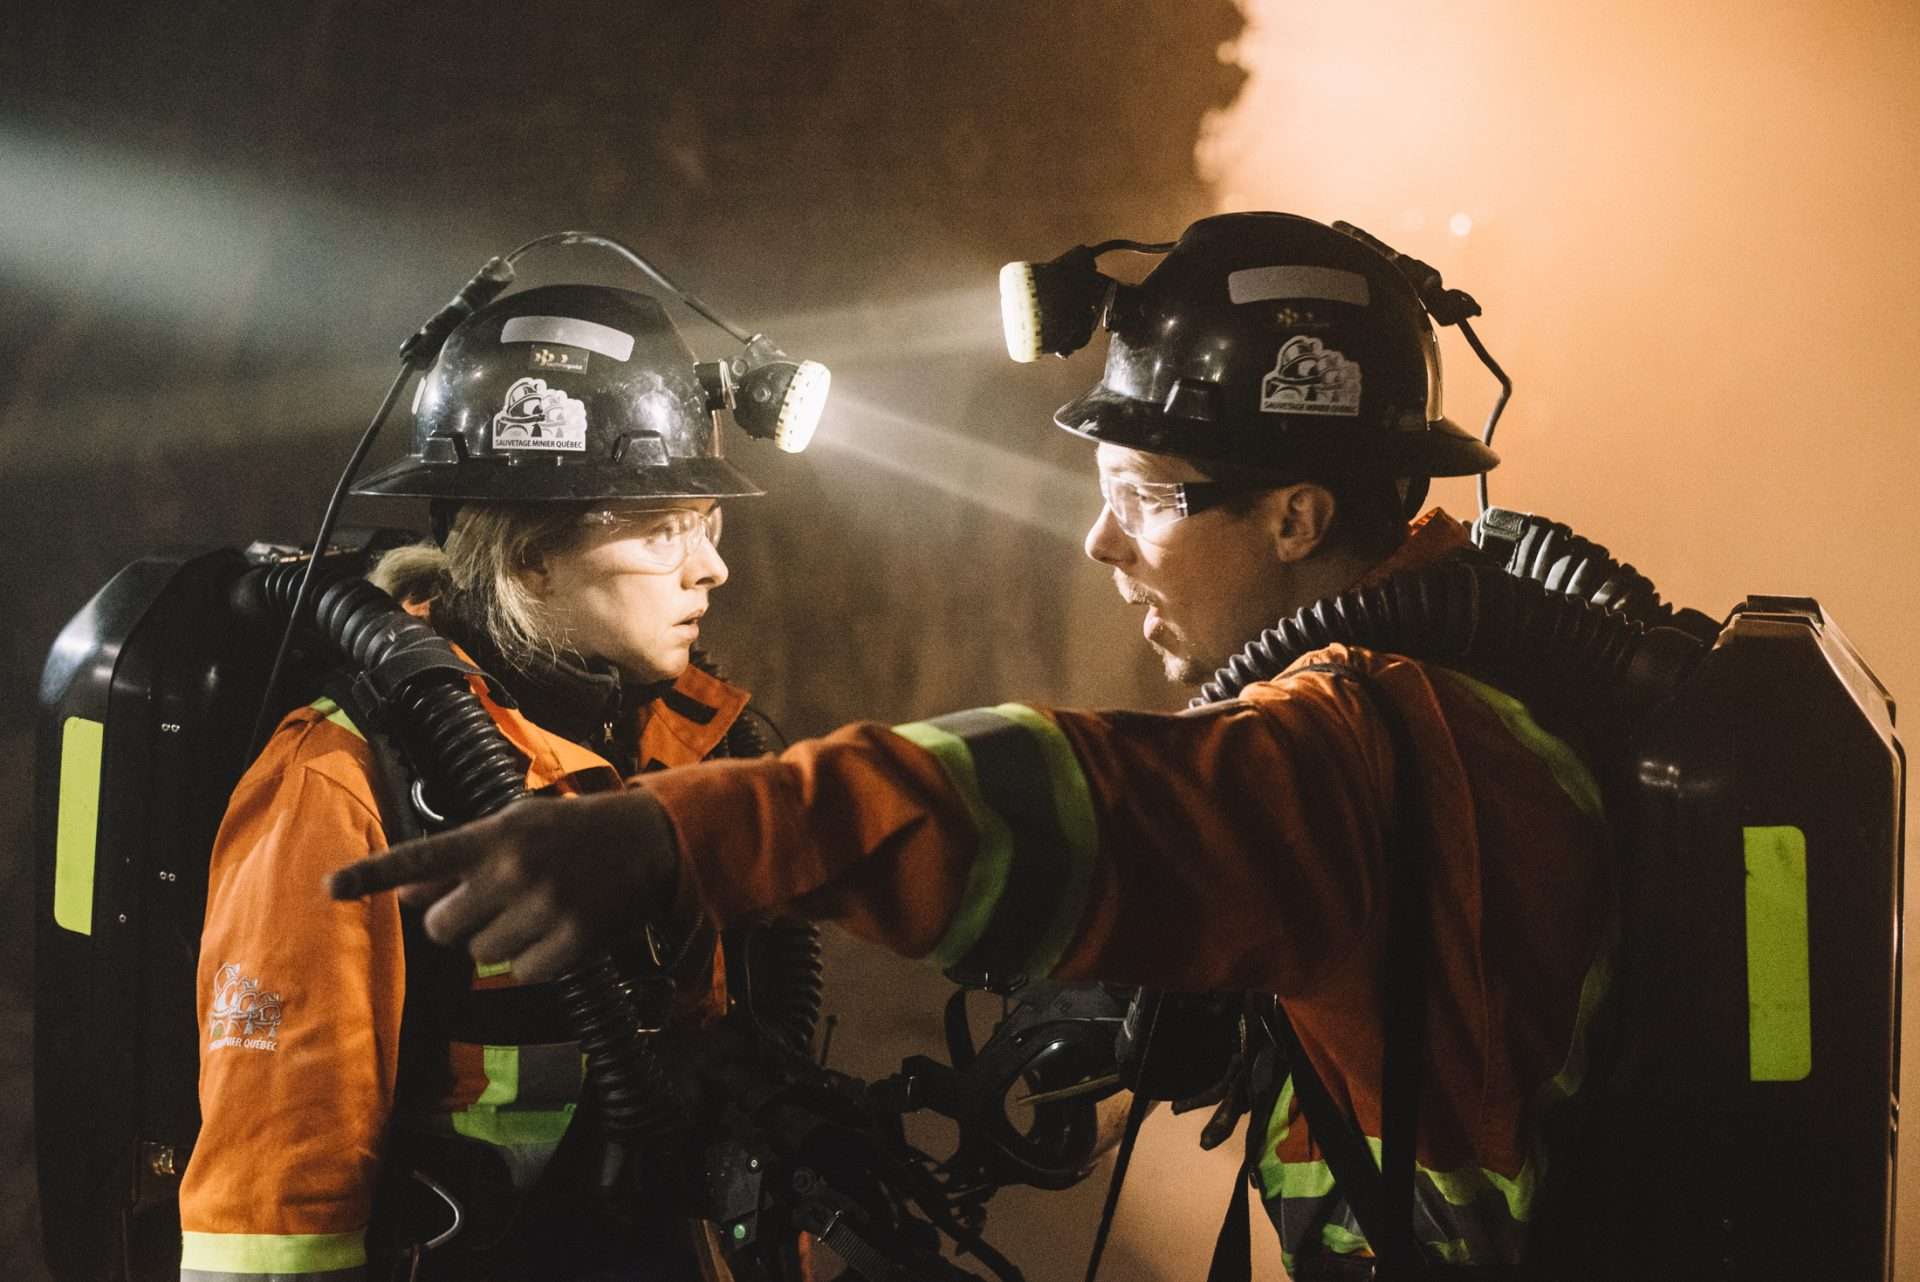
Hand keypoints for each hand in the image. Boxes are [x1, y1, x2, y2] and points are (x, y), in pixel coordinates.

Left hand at [327, 789, 681, 981]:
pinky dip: (536, 962)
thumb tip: (408, 896)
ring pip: (482, 955)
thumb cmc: (571, 832)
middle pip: (443, 928)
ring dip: (499, 943)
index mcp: (493, 836)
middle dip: (459, 924)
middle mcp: (513, 870)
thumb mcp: (515, 829)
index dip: (372, 875)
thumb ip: (461, 861)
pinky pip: (524, 973)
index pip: (420, 859)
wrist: (648, 840)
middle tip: (494, 904)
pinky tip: (558, 932)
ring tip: (534, 913)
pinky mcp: (573, 940)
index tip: (330, 888)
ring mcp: (544, 906)